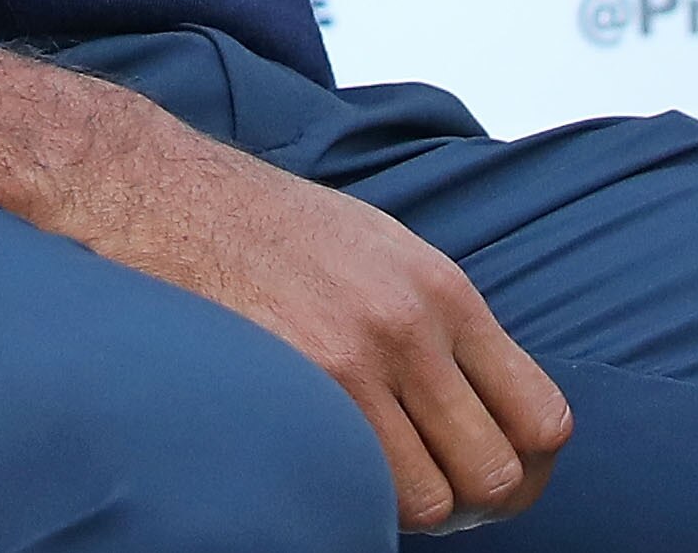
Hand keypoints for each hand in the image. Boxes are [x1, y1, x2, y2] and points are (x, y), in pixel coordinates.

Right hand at [0, 50, 570, 529]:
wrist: (152, 188)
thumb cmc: (252, 222)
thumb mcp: (373, 248)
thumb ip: (431, 320)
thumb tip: (472, 403)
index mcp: (442, 289)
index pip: (545, 418)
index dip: (526, 469)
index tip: (487, 478)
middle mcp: (414, 325)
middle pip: (499, 474)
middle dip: (470, 503)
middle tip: (422, 493)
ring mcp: (356, 359)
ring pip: (433, 502)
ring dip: (405, 509)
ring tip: (364, 481)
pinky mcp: (298, 385)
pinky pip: (361, 490)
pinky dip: (352, 501)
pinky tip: (320, 470)